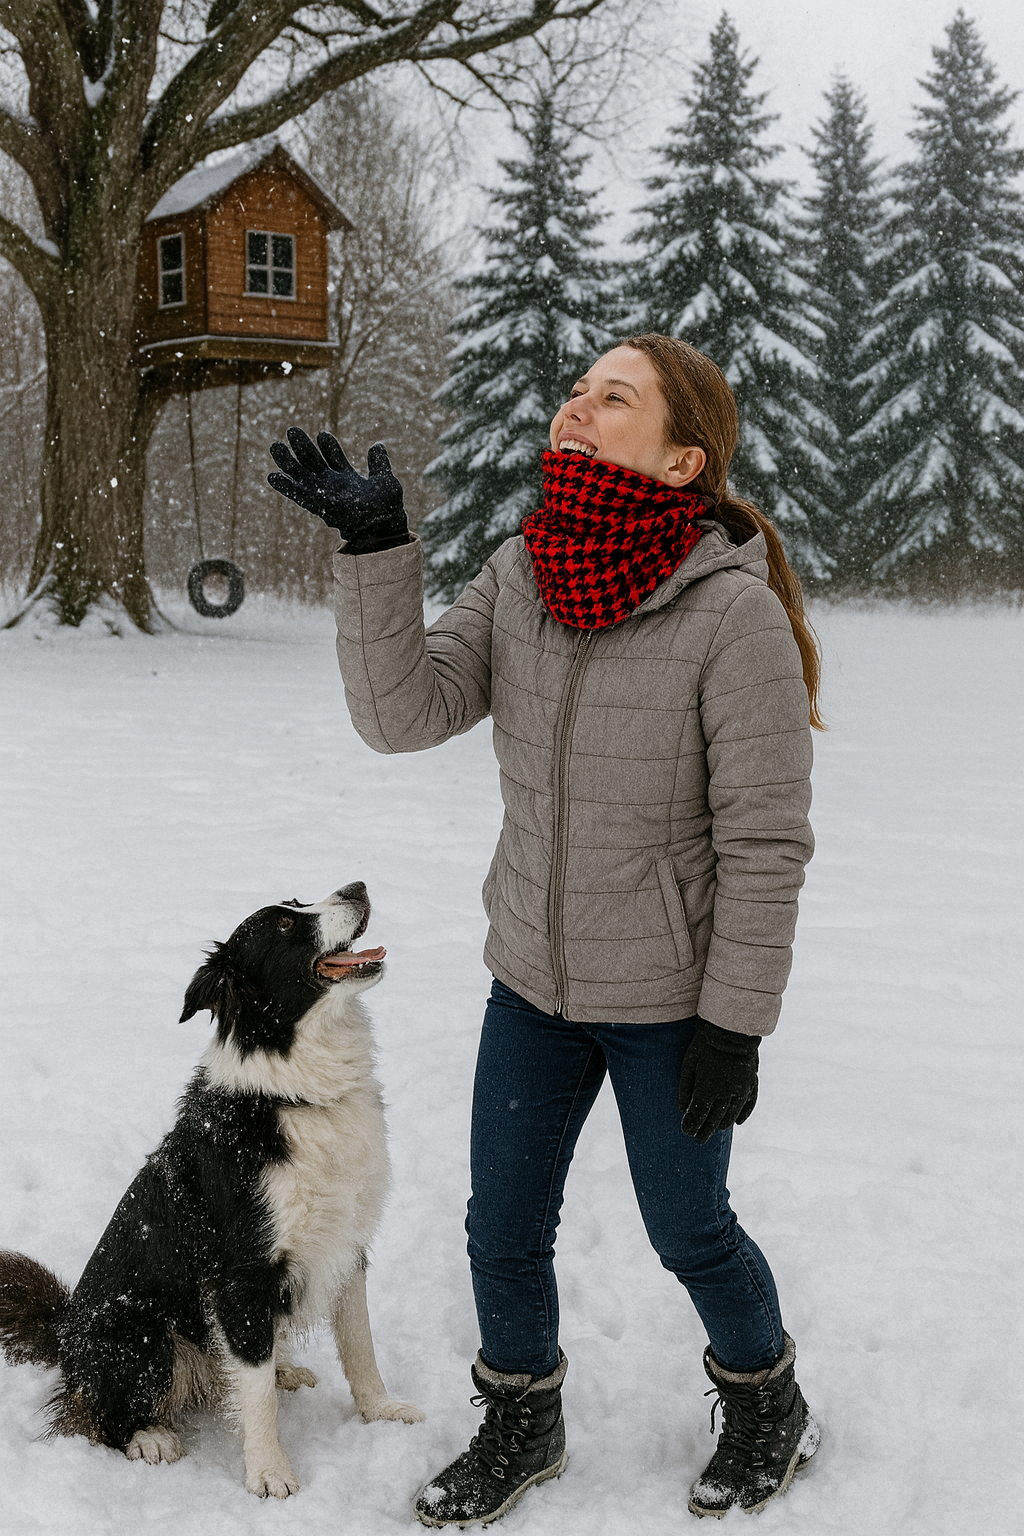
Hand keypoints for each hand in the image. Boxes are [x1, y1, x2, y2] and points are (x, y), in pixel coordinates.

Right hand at [267, 429, 408, 552]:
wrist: (383, 526)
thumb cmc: (387, 509)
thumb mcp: (385, 481)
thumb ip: (379, 463)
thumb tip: (378, 445)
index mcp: (348, 481)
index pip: (334, 459)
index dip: (328, 446)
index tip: (322, 434)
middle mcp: (334, 487)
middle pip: (314, 463)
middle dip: (303, 447)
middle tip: (292, 430)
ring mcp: (324, 495)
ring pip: (302, 475)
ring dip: (288, 462)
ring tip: (275, 446)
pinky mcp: (318, 504)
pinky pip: (298, 495)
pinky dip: (285, 486)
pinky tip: (272, 476)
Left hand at [678, 1018, 759, 1142]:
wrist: (730, 1031)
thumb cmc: (703, 1045)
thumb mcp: (688, 1064)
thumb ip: (685, 1088)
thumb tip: (681, 1108)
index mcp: (707, 1090)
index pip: (698, 1115)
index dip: (691, 1126)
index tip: (686, 1132)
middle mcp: (725, 1094)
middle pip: (714, 1120)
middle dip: (704, 1131)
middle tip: (698, 1140)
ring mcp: (740, 1090)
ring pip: (731, 1115)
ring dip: (722, 1125)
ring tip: (714, 1131)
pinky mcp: (750, 1084)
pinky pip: (749, 1104)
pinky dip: (744, 1115)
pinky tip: (738, 1122)